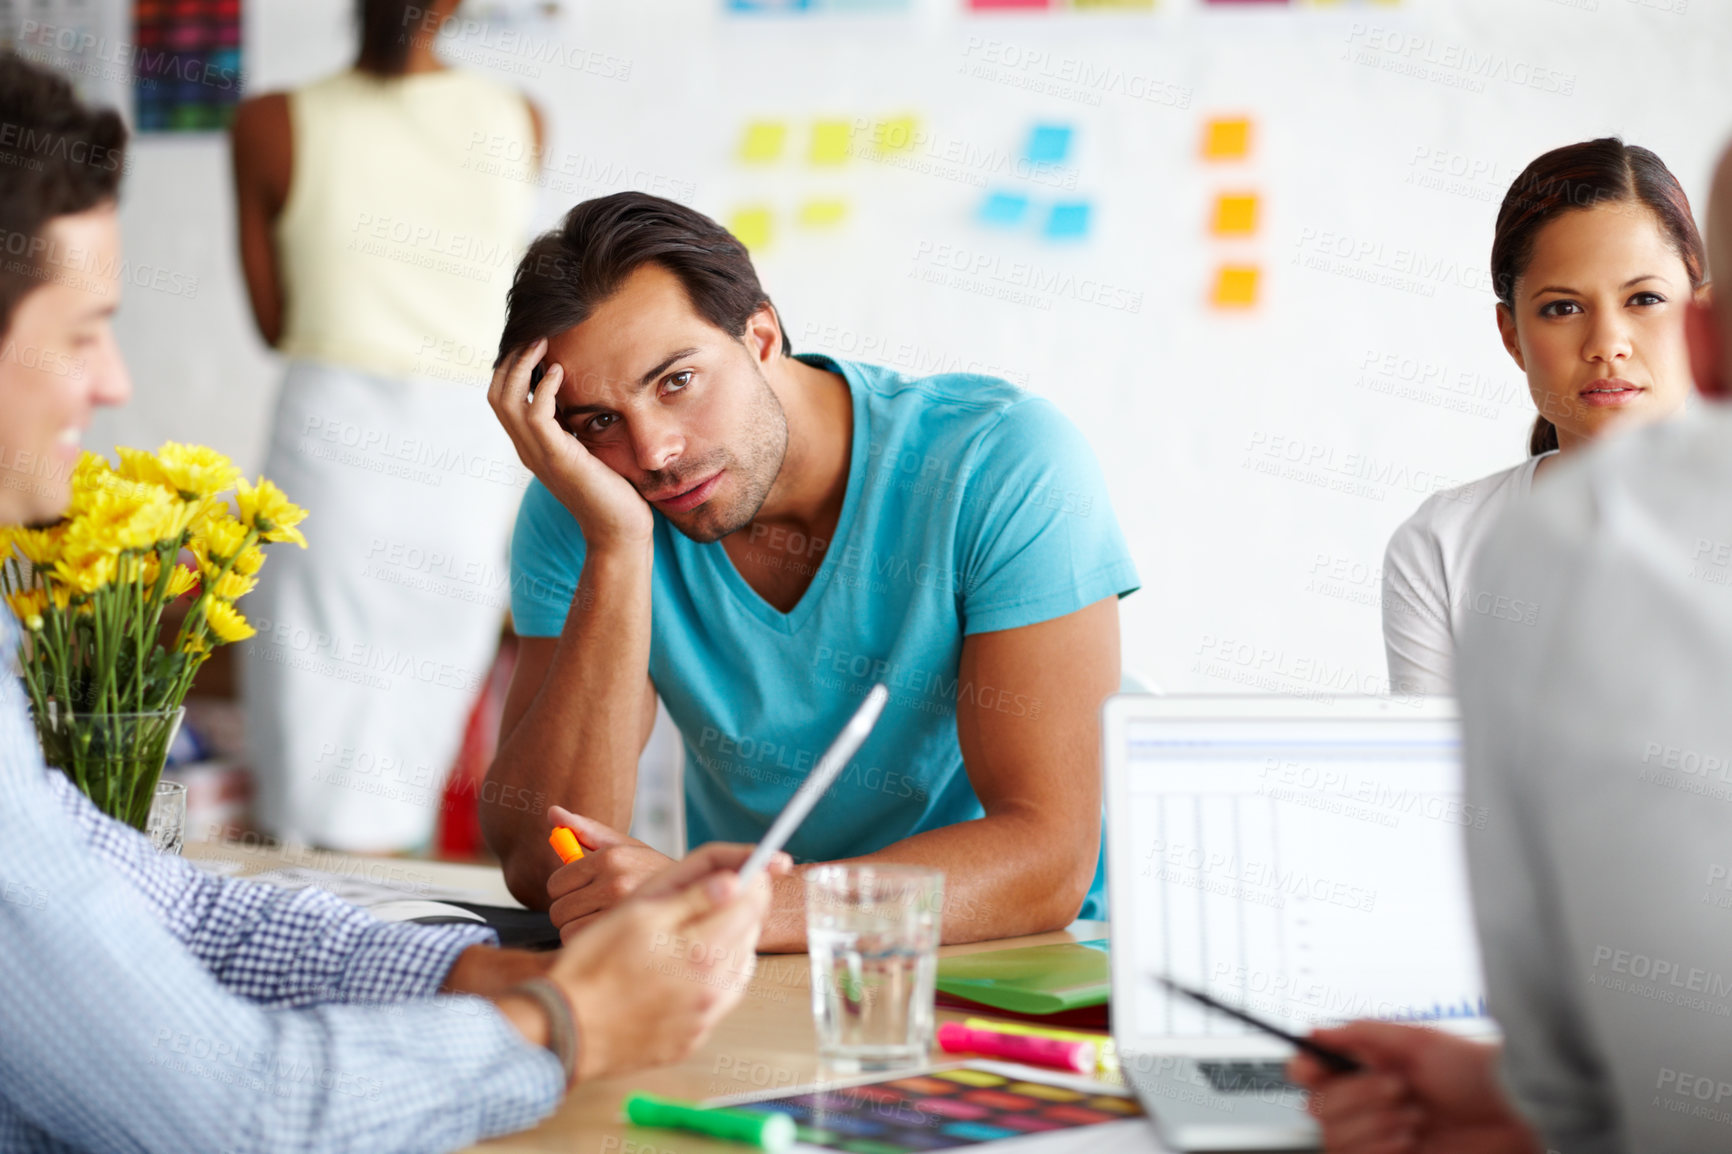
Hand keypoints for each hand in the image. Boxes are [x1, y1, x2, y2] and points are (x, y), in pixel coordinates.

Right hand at [487, 338, 652, 549]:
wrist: (621, 529)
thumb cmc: (613, 490)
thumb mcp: (589, 449)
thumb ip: (576, 426)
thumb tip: (584, 395)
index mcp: (531, 446)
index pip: (502, 399)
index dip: (510, 368)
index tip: (532, 342)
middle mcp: (527, 449)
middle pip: (496, 394)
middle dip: (511, 359)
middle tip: (535, 334)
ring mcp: (538, 454)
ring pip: (507, 401)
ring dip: (522, 366)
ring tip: (543, 342)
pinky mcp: (557, 458)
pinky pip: (536, 415)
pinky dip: (543, 388)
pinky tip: (559, 371)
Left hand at [547, 805, 676, 941]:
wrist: (692, 895)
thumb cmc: (649, 871)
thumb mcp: (623, 845)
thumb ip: (585, 830)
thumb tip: (552, 813)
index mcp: (609, 856)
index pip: (556, 883)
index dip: (564, 890)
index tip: (580, 891)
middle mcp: (615, 880)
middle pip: (558, 910)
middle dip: (570, 912)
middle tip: (591, 909)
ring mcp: (621, 909)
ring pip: (568, 929)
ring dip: (579, 930)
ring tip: (601, 922)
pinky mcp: (626, 934)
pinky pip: (584, 945)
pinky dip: (591, 944)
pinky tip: (607, 935)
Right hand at [547, 842, 792, 1080]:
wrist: (565, 1027)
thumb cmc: (593, 966)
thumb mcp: (640, 915)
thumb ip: (692, 897)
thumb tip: (734, 881)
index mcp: (702, 951)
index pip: (750, 904)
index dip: (753, 878)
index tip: (751, 868)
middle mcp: (712, 988)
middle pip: (749, 934)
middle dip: (742, 908)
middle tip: (722, 892)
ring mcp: (704, 1017)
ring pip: (739, 967)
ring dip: (731, 941)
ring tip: (701, 927)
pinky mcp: (692, 1037)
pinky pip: (720, 1000)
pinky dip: (715, 977)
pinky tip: (690, 964)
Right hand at [1287, 1022, 1540, 1153]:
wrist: (1513, 1128)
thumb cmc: (1478, 1081)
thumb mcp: (1420, 1041)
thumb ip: (1363, 1034)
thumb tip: (1317, 1032)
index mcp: (1366, 1069)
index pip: (1309, 1070)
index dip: (1304, 1067)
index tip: (1313, 1065)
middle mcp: (1364, 1106)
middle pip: (1315, 1105)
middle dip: (1358, 1095)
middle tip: (1400, 1088)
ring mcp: (1373, 1141)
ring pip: (1331, 1137)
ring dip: (1373, 1124)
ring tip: (1414, 1119)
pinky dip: (1377, 1147)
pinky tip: (1408, 1143)